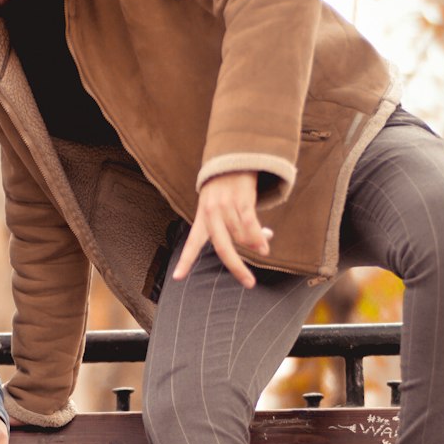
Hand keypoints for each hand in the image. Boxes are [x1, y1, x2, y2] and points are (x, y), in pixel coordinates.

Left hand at [172, 171, 272, 286]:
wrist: (233, 159)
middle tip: (249, 283)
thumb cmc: (227, 189)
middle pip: (223, 248)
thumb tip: (261, 248)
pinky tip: (266, 243)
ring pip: (242, 236)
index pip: (192, 243)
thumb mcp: (222, 207)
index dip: (185, 261)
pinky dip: (260, 237)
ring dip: (256, 244)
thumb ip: (236, 228)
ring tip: (265, 244)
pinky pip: (252, 225)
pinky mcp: (242, 199)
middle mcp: (211, 213)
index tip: (177, 277)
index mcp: (202, 217)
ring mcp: (226, 206)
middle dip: (237, 268)